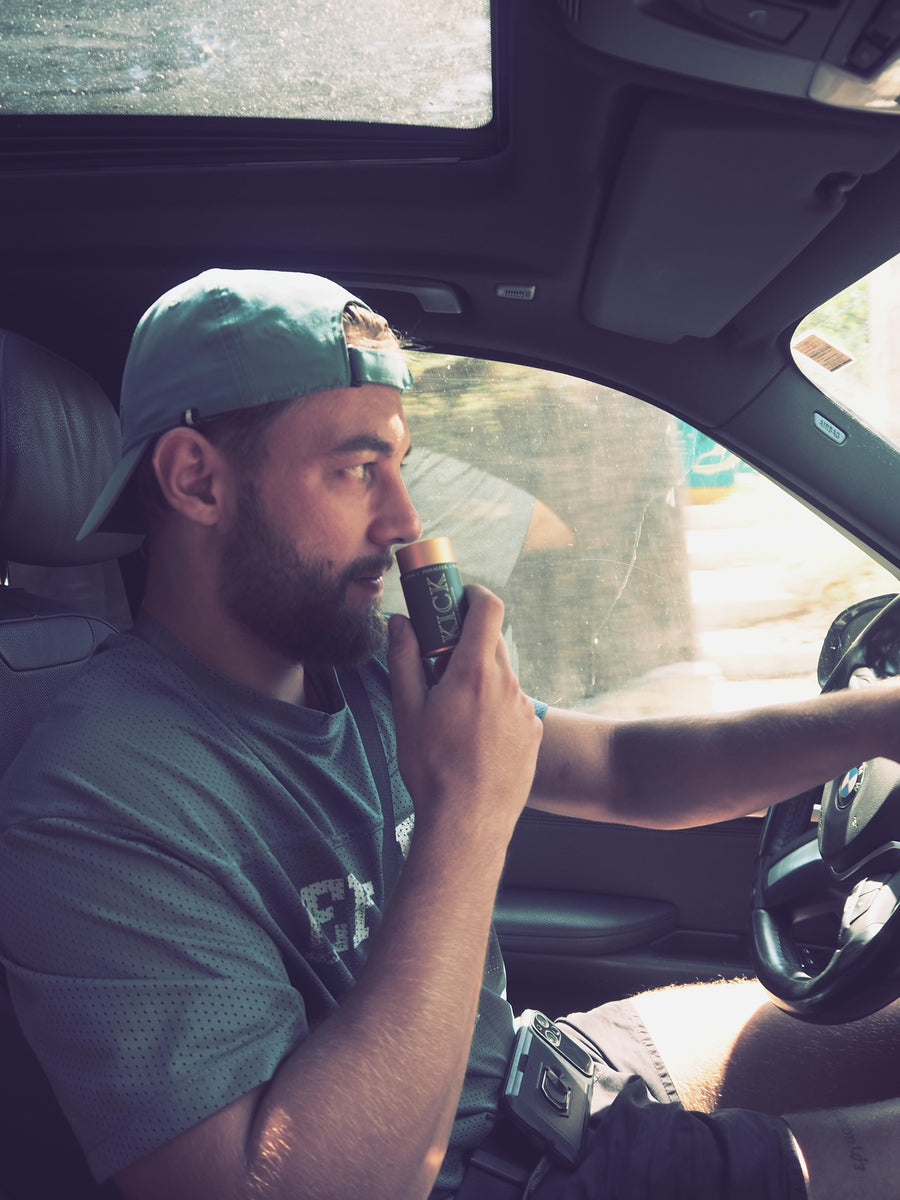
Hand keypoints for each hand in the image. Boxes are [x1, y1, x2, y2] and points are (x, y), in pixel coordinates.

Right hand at [388, 585, 542, 845]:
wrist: (468, 823)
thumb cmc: (432, 769)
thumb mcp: (407, 712)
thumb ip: (403, 660)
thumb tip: (400, 622)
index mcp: (474, 673)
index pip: (488, 609)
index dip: (474, 594)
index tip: (458, 597)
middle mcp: (507, 685)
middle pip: (492, 642)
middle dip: (467, 643)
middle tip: (439, 662)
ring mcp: (525, 709)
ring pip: (501, 677)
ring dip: (480, 680)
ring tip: (454, 715)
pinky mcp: (533, 732)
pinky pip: (512, 705)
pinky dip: (494, 708)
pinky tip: (474, 739)